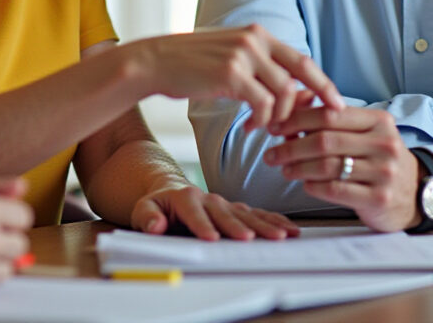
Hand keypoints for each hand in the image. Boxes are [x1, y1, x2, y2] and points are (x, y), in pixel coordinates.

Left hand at [131, 184, 299, 240]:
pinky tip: (289, 230)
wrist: (170, 191)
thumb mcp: (143, 208)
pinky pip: (258, 215)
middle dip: (238, 228)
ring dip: (264, 225)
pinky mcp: (237, 209)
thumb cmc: (157, 205)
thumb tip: (155, 226)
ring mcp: (225, 204)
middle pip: (225, 215)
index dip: (202, 226)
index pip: (194, 214)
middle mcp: (209, 199)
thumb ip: (147, 218)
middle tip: (250, 240)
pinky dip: (274, 222)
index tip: (211, 238)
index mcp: (185, 197)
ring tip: (281, 236)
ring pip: (247, 215)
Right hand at [132, 24, 342, 129]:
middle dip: (320, 97)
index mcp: (257, 33)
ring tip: (267, 128)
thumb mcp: (231, 57)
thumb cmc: (192, 65)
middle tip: (328, 119)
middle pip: (302, 71)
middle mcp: (254, 39)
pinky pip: (263, 104)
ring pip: (283, 92)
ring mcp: (243, 55)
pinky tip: (252, 127)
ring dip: (280, 116)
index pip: (301, 59)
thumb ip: (259, 68)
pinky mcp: (230, 74)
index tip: (336, 102)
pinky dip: (262, 120)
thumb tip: (291, 92)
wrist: (155, 63)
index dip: (322, 82)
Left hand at [264, 104, 419, 232]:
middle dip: (290, 147)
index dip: (296, 119)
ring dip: (297, 168)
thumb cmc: (378, 160)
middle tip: (270, 154)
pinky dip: (313, 186)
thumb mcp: (364, 134)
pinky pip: (335, 190)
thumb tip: (290, 105)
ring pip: (327, 166)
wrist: (414, 195)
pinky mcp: (378, 198)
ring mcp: (383, 172)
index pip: (329, 114)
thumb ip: (331, 119)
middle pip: (324, 140)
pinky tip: (304, 184)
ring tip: (284, 169)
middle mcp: (384, 144)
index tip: (274, 127)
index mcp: (379, 121)